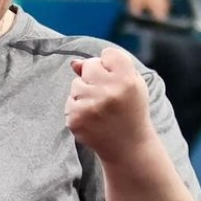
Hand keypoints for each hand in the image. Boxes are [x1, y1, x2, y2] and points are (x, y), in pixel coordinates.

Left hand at [65, 47, 156, 162]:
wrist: (128, 147)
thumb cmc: (130, 111)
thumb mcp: (131, 86)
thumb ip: (108, 67)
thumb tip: (74, 63)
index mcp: (128, 80)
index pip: (108, 54)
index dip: (110, 65)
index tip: (116, 79)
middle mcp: (110, 92)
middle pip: (89, 66)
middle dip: (94, 77)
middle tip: (107, 96)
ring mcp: (92, 106)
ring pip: (76, 85)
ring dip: (85, 94)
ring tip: (100, 109)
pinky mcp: (77, 119)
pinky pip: (69, 102)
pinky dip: (78, 109)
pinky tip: (93, 120)